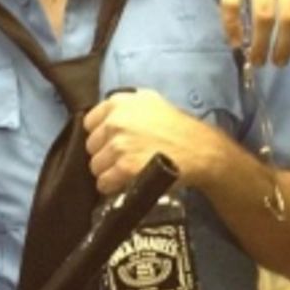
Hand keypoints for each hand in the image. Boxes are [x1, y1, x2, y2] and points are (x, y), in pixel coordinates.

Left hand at [84, 90, 213, 197]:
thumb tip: (108, 118)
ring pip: (95, 166)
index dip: (101, 136)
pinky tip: (125, 183)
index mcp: (119, 102)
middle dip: (104, 154)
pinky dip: (111, 187)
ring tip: (126, 172)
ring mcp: (119, 144)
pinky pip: (104, 182)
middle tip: (123, 159)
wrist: (200, 150)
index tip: (111, 143)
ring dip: (108, 172)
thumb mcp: (151, 102)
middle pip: (91, 146)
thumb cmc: (179, 128)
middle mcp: (116, 120)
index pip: (90, 123)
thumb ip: (127, 106)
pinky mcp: (125, 167)